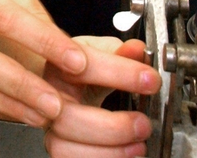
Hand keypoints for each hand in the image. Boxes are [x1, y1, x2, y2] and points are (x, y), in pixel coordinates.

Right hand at [44, 37, 159, 157]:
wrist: (67, 86)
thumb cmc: (84, 70)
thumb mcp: (102, 53)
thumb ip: (121, 53)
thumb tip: (138, 49)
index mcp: (60, 62)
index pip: (85, 66)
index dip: (119, 73)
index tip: (150, 80)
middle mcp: (47, 92)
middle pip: (65, 115)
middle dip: (112, 126)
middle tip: (142, 123)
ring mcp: (47, 121)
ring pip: (63, 144)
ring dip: (107, 150)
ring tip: (138, 144)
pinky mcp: (56, 144)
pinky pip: (66, 157)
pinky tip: (123, 153)